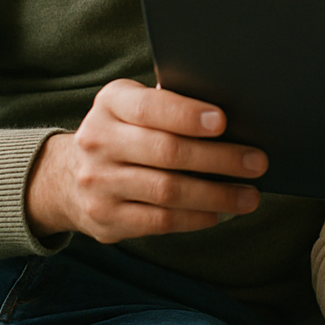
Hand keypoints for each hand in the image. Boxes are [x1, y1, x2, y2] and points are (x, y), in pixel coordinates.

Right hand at [25, 78, 266, 241]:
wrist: (67, 177)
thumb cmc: (125, 133)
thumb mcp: (133, 106)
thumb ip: (169, 106)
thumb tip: (231, 119)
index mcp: (110, 103)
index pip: (150, 107)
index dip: (187, 115)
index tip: (222, 122)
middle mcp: (97, 141)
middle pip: (166, 152)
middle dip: (218, 158)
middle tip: (256, 162)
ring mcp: (98, 183)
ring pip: (167, 191)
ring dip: (216, 195)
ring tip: (249, 195)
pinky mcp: (106, 218)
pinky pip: (159, 221)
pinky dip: (195, 218)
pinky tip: (219, 213)